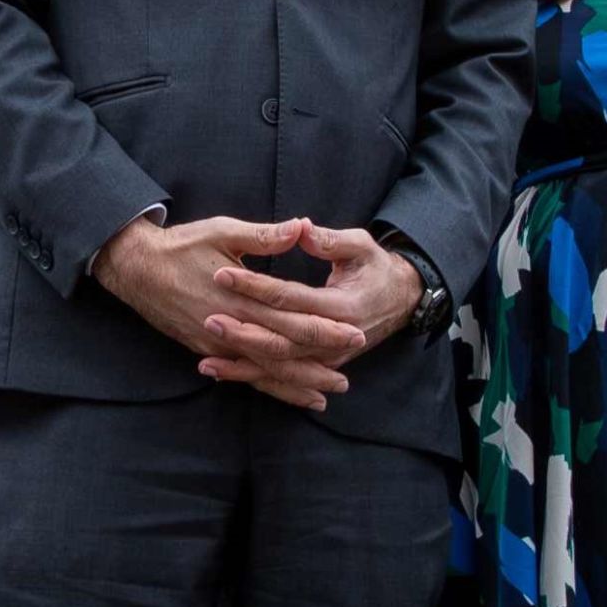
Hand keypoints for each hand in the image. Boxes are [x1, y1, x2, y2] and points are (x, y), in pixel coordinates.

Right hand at [93, 216, 367, 410]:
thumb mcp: (224, 231)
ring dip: (294, 385)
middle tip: (347, 379)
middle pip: (282, 352)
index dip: (325, 330)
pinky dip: (265, 386)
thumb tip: (302, 227)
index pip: (292, 320)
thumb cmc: (181, 245)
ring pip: (262, 371)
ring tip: (325, 395)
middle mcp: (230, 327)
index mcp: (240, 298)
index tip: (354, 335)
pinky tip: (283, 394)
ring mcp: (215, 343)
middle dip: (317, 366)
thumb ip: (265, 236)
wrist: (135, 268)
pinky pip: (240, 373)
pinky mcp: (204, 348)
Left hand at [200, 223, 417, 407]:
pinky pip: (284, 377)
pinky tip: (223, 375)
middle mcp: (335, 339)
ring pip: (280, 366)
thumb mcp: (360, 246)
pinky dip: (254, 378)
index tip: (222, 274)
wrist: (400, 300)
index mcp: (342, 306)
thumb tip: (300, 228)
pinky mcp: (321, 365)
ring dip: (242, 365)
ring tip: (206, 362)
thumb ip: (330, 239)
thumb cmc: (376, 268)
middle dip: (243, 332)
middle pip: (281, 340)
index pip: (290, 297)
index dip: (255, 286)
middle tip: (209, 319)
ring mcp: (329, 358)